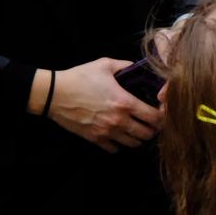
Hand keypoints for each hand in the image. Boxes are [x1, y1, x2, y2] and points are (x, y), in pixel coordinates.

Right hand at [43, 59, 163, 152]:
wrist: (54, 94)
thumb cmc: (79, 77)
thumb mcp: (104, 65)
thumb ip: (125, 65)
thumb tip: (137, 66)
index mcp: (125, 102)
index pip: (154, 117)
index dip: (162, 116)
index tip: (161, 113)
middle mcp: (118, 120)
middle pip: (146, 134)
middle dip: (152, 129)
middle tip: (151, 123)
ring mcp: (106, 132)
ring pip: (133, 144)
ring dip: (138, 138)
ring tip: (137, 130)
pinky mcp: (94, 139)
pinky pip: (114, 149)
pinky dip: (120, 145)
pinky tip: (119, 136)